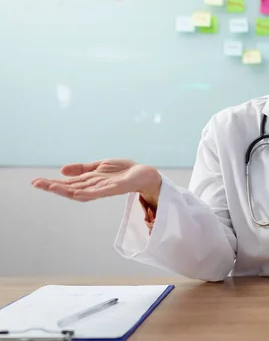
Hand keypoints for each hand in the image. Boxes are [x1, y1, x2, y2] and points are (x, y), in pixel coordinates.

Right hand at [31, 159, 161, 203]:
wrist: (143, 174)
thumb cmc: (123, 171)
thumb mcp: (99, 165)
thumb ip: (82, 168)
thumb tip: (62, 170)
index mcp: (90, 181)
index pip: (67, 184)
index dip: (52, 183)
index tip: (36, 181)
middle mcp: (94, 187)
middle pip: (70, 189)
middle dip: (52, 187)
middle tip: (36, 184)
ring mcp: (103, 189)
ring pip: (80, 192)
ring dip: (65, 190)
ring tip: (50, 187)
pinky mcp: (114, 189)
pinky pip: (98, 193)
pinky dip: (86, 193)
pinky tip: (75, 192)